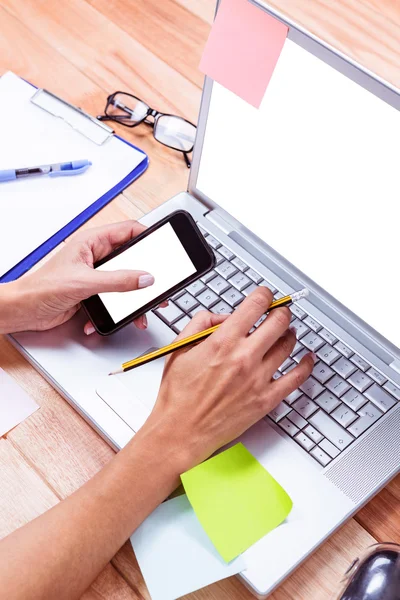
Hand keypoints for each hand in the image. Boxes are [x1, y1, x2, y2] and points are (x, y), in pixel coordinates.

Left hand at [3, 221, 158, 333]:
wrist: (24, 311)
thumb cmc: (41, 288)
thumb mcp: (84, 282)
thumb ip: (118, 280)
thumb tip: (144, 277)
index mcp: (92, 242)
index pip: (128, 231)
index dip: (148, 236)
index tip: (163, 247)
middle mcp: (95, 256)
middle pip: (131, 259)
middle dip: (145, 276)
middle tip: (157, 286)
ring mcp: (95, 275)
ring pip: (125, 282)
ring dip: (132, 299)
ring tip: (140, 310)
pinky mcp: (93, 293)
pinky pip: (114, 300)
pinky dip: (114, 311)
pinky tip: (104, 318)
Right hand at [143, 287, 314, 471]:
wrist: (180, 432)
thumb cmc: (177, 396)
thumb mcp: (179, 348)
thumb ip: (200, 323)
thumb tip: (222, 316)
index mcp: (222, 342)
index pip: (255, 305)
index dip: (264, 295)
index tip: (265, 296)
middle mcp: (244, 357)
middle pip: (278, 321)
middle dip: (280, 312)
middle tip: (278, 312)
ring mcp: (258, 379)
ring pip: (288, 345)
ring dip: (289, 334)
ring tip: (286, 332)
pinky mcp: (266, 400)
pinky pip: (296, 378)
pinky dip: (306, 365)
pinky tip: (307, 358)